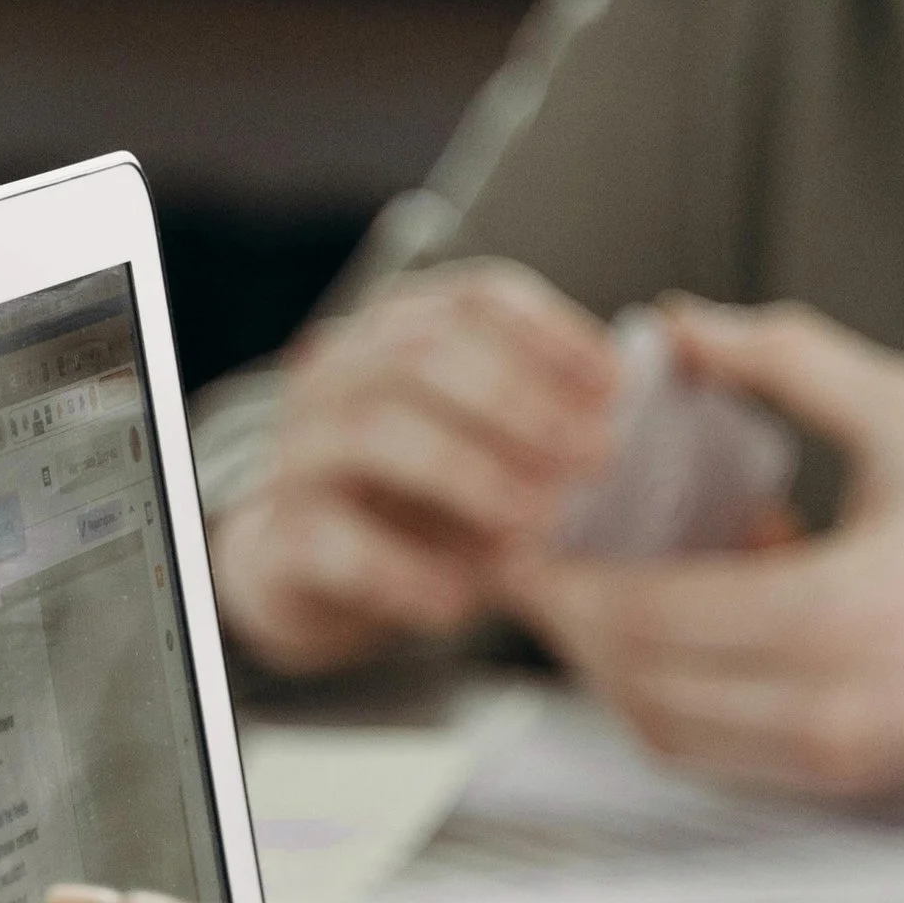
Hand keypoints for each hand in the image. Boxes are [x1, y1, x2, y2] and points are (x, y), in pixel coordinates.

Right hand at [210, 259, 617, 674]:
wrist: (303, 576)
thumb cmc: (408, 502)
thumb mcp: (478, 446)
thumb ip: (539, 420)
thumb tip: (628, 406)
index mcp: (397, 336)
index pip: (472, 301)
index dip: (549, 334)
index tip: (614, 383)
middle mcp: (339, 378)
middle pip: (422, 355)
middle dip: (520, 403)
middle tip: (593, 457)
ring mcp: (297, 455)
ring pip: (374, 433)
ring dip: (469, 474)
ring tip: (536, 522)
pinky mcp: (276, 537)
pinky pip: (336, 543)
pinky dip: (406, 571)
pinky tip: (461, 601)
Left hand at [504, 300, 903, 798]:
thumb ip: (787, 362)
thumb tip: (676, 322)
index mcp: (838, 614)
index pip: (654, 614)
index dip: (569, 584)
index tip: (519, 542)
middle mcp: (824, 704)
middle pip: (640, 682)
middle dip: (570, 629)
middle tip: (529, 571)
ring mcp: (830, 756)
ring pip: (664, 731)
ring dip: (611, 671)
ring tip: (587, 600)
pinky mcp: (837, 780)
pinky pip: (713, 752)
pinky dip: (667, 699)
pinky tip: (664, 638)